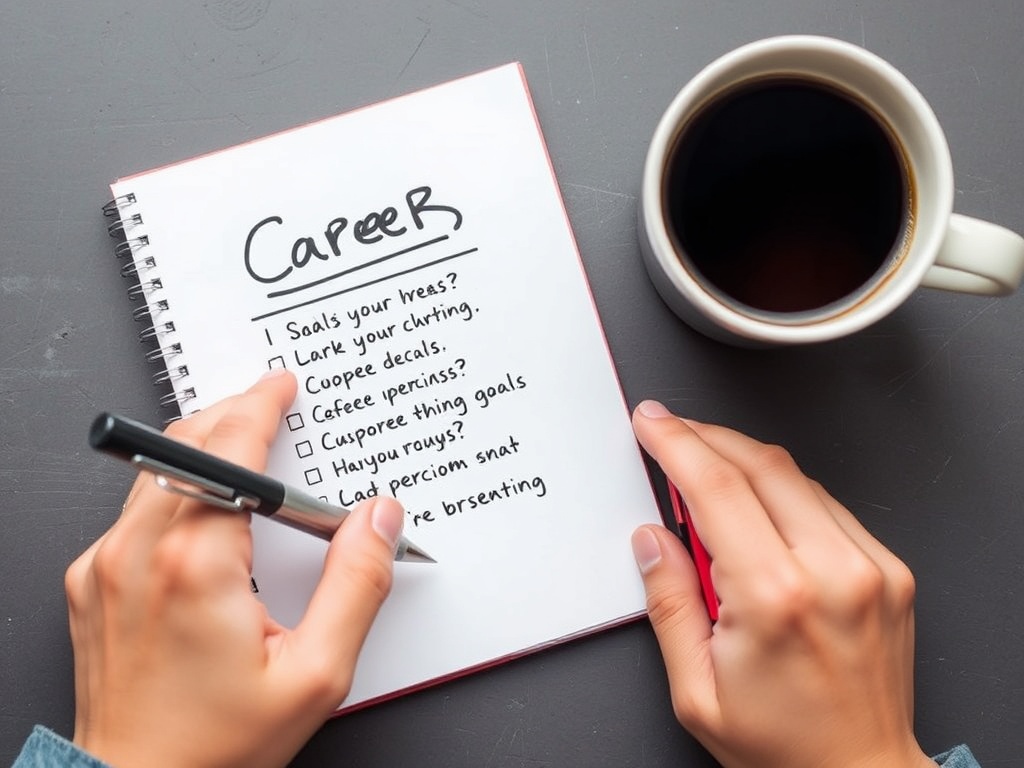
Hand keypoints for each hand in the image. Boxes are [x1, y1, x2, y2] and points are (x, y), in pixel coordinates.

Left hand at [65, 370, 403, 767]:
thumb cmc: (216, 747)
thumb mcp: (315, 673)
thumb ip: (356, 584)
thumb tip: (379, 519)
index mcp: (194, 564)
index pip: (228, 448)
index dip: (260, 406)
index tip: (281, 387)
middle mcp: (136, 553)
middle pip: (183, 445)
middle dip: (231, 414)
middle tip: (269, 407)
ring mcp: (103, 567)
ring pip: (154, 472)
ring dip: (201, 447)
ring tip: (243, 449)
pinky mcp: (90, 583)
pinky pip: (135, 509)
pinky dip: (175, 488)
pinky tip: (207, 510)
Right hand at [630, 401, 933, 767]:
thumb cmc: (782, 746)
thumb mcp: (696, 690)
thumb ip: (669, 605)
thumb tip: (652, 540)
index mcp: (774, 598)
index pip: (714, 488)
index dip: (676, 444)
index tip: (653, 423)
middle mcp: (831, 571)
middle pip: (759, 464)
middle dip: (706, 437)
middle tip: (672, 432)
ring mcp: (870, 568)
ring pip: (797, 476)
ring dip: (745, 460)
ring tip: (708, 474)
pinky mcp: (891, 571)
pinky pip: (828, 504)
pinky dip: (786, 490)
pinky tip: (760, 505)